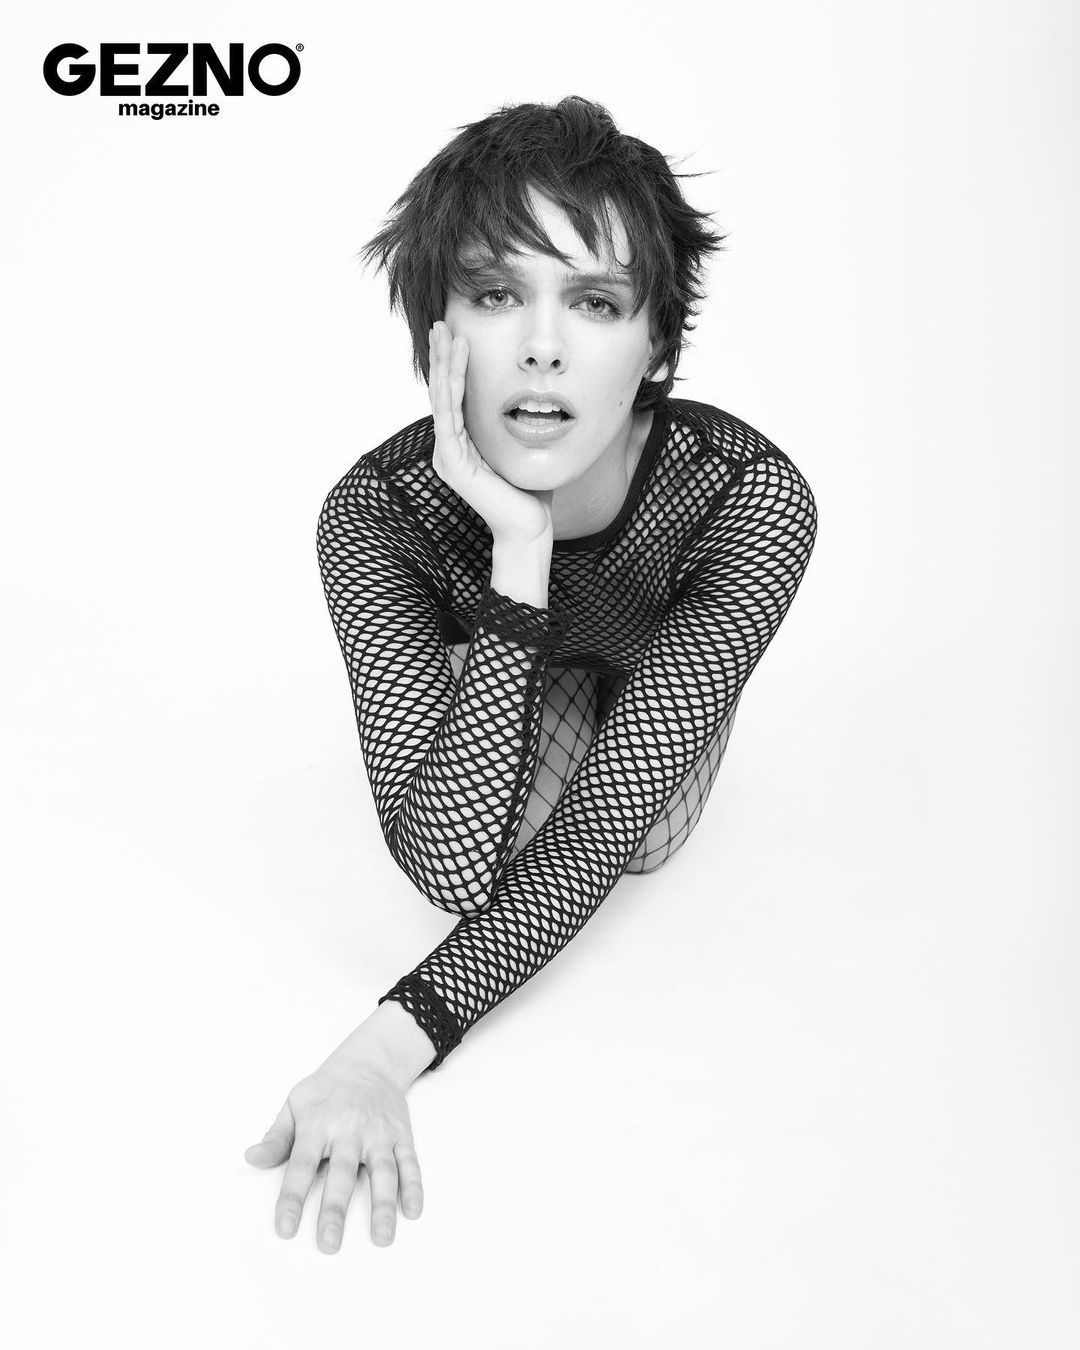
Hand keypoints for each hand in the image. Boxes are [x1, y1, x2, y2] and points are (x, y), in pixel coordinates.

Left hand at [245, 1048, 422, 1251]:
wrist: (370, 1061)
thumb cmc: (326, 1090)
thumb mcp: (295, 1104)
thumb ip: (276, 1137)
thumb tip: (252, 1159)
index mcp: (317, 1124)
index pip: (301, 1165)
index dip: (292, 1197)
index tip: (286, 1228)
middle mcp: (349, 1129)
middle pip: (342, 1174)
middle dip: (335, 1210)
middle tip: (329, 1243)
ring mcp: (379, 1132)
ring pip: (383, 1172)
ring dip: (383, 1205)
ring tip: (382, 1237)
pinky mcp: (401, 1134)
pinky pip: (410, 1162)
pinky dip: (414, 1186)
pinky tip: (413, 1211)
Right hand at [428, 319, 553, 545]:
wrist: (529, 527)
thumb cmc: (529, 492)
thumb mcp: (519, 449)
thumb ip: (512, 428)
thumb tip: (526, 402)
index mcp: (460, 446)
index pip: (453, 398)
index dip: (451, 367)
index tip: (454, 336)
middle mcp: (449, 449)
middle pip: (441, 393)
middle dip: (441, 357)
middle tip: (441, 323)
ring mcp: (447, 456)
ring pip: (442, 399)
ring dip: (444, 363)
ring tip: (446, 333)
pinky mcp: (453, 463)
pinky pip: (450, 415)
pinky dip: (452, 384)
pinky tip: (456, 360)